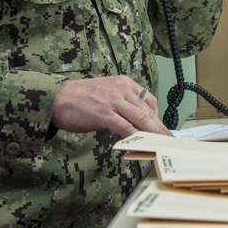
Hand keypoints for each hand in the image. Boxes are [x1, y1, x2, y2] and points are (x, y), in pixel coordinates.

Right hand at [51, 75, 172, 136]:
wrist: (55, 98)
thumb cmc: (78, 99)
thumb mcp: (105, 93)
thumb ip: (121, 103)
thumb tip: (134, 122)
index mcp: (124, 83)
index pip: (148, 100)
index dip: (158, 117)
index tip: (164, 129)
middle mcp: (121, 89)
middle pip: (148, 111)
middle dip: (161, 128)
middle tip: (172, 140)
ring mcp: (113, 101)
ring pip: (141, 119)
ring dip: (154, 134)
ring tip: (163, 145)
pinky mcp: (104, 113)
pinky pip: (126, 127)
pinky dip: (136, 137)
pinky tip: (143, 145)